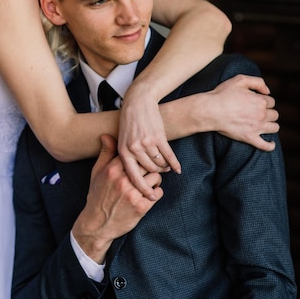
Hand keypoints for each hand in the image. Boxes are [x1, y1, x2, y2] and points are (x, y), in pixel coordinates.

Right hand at [72, 135, 162, 262]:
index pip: (134, 154)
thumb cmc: (97, 195)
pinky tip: (150, 194)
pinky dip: (157, 192)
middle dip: (150, 166)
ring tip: (151, 182)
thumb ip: (105, 153)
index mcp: (112, 170)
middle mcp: (123, 181)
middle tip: (151, 169)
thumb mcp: (97, 173)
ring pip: (156, 177)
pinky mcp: (141, 207)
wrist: (97, 224)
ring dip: (155, 179)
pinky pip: (158, 193)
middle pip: (147, 164)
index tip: (142, 158)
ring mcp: (132, 194)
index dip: (140, 156)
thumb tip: (107, 135)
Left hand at [117, 83, 180, 199]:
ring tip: (167, 168)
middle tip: (160, 177)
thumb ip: (125, 156)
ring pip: (159, 163)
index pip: (133, 176)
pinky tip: (178, 169)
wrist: (138, 101)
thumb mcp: (121, 139)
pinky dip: (175, 163)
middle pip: (149, 170)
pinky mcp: (158, 137)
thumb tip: (132, 176)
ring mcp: (146, 143)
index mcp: (123, 151)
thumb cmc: (129, 121)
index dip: (142, 188)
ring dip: (165, 167)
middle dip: (156, 175)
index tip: (150, 197)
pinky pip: (169, 155)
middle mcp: (134, 148)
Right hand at [208, 75, 278, 150]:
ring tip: (264, 123)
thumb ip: (257, 82)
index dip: (264, 100)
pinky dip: (270, 145)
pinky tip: (271, 143)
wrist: (210, 110)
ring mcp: (257, 128)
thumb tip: (268, 91)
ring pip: (274, 128)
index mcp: (260, 101)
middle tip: (257, 111)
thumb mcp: (240, 80)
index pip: (271, 101)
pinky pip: (265, 146)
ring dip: (271, 125)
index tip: (256, 101)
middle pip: (274, 114)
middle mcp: (262, 115)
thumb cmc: (223, 94)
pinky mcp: (250, 138)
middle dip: (268, 112)